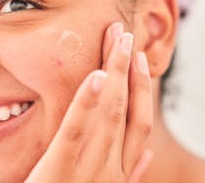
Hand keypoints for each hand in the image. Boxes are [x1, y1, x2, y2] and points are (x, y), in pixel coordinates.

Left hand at [25, 23, 153, 182]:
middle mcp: (112, 168)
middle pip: (125, 108)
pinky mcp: (59, 171)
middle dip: (128, 68)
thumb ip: (128, 174)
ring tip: (116, 41)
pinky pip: (75, 131)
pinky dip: (87, 102)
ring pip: (108, 113)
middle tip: (125, 34)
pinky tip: (96, 75)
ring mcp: (88, 170)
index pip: (138, 120)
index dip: (141, 87)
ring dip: (115, 73)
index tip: (138, 58)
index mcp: (121, 171)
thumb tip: (145, 153)